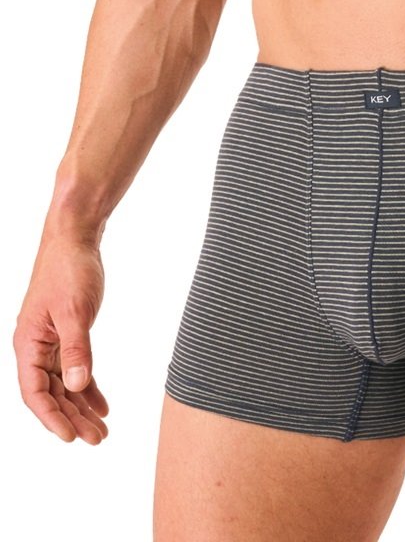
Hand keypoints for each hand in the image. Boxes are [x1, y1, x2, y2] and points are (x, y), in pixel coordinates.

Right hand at [13, 233, 109, 443]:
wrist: (75, 239)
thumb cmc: (69, 269)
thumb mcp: (75, 311)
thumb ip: (77, 349)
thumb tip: (77, 386)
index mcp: (28, 342)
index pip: (35, 391)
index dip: (52, 417)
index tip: (71, 437)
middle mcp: (35, 346)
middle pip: (51, 393)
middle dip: (72, 418)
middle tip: (97, 439)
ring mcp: (50, 341)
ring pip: (64, 384)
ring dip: (81, 406)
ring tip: (102, 429)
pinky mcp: (67, 334)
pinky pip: (75, 368)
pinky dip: (88, 386)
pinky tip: (102, 404)